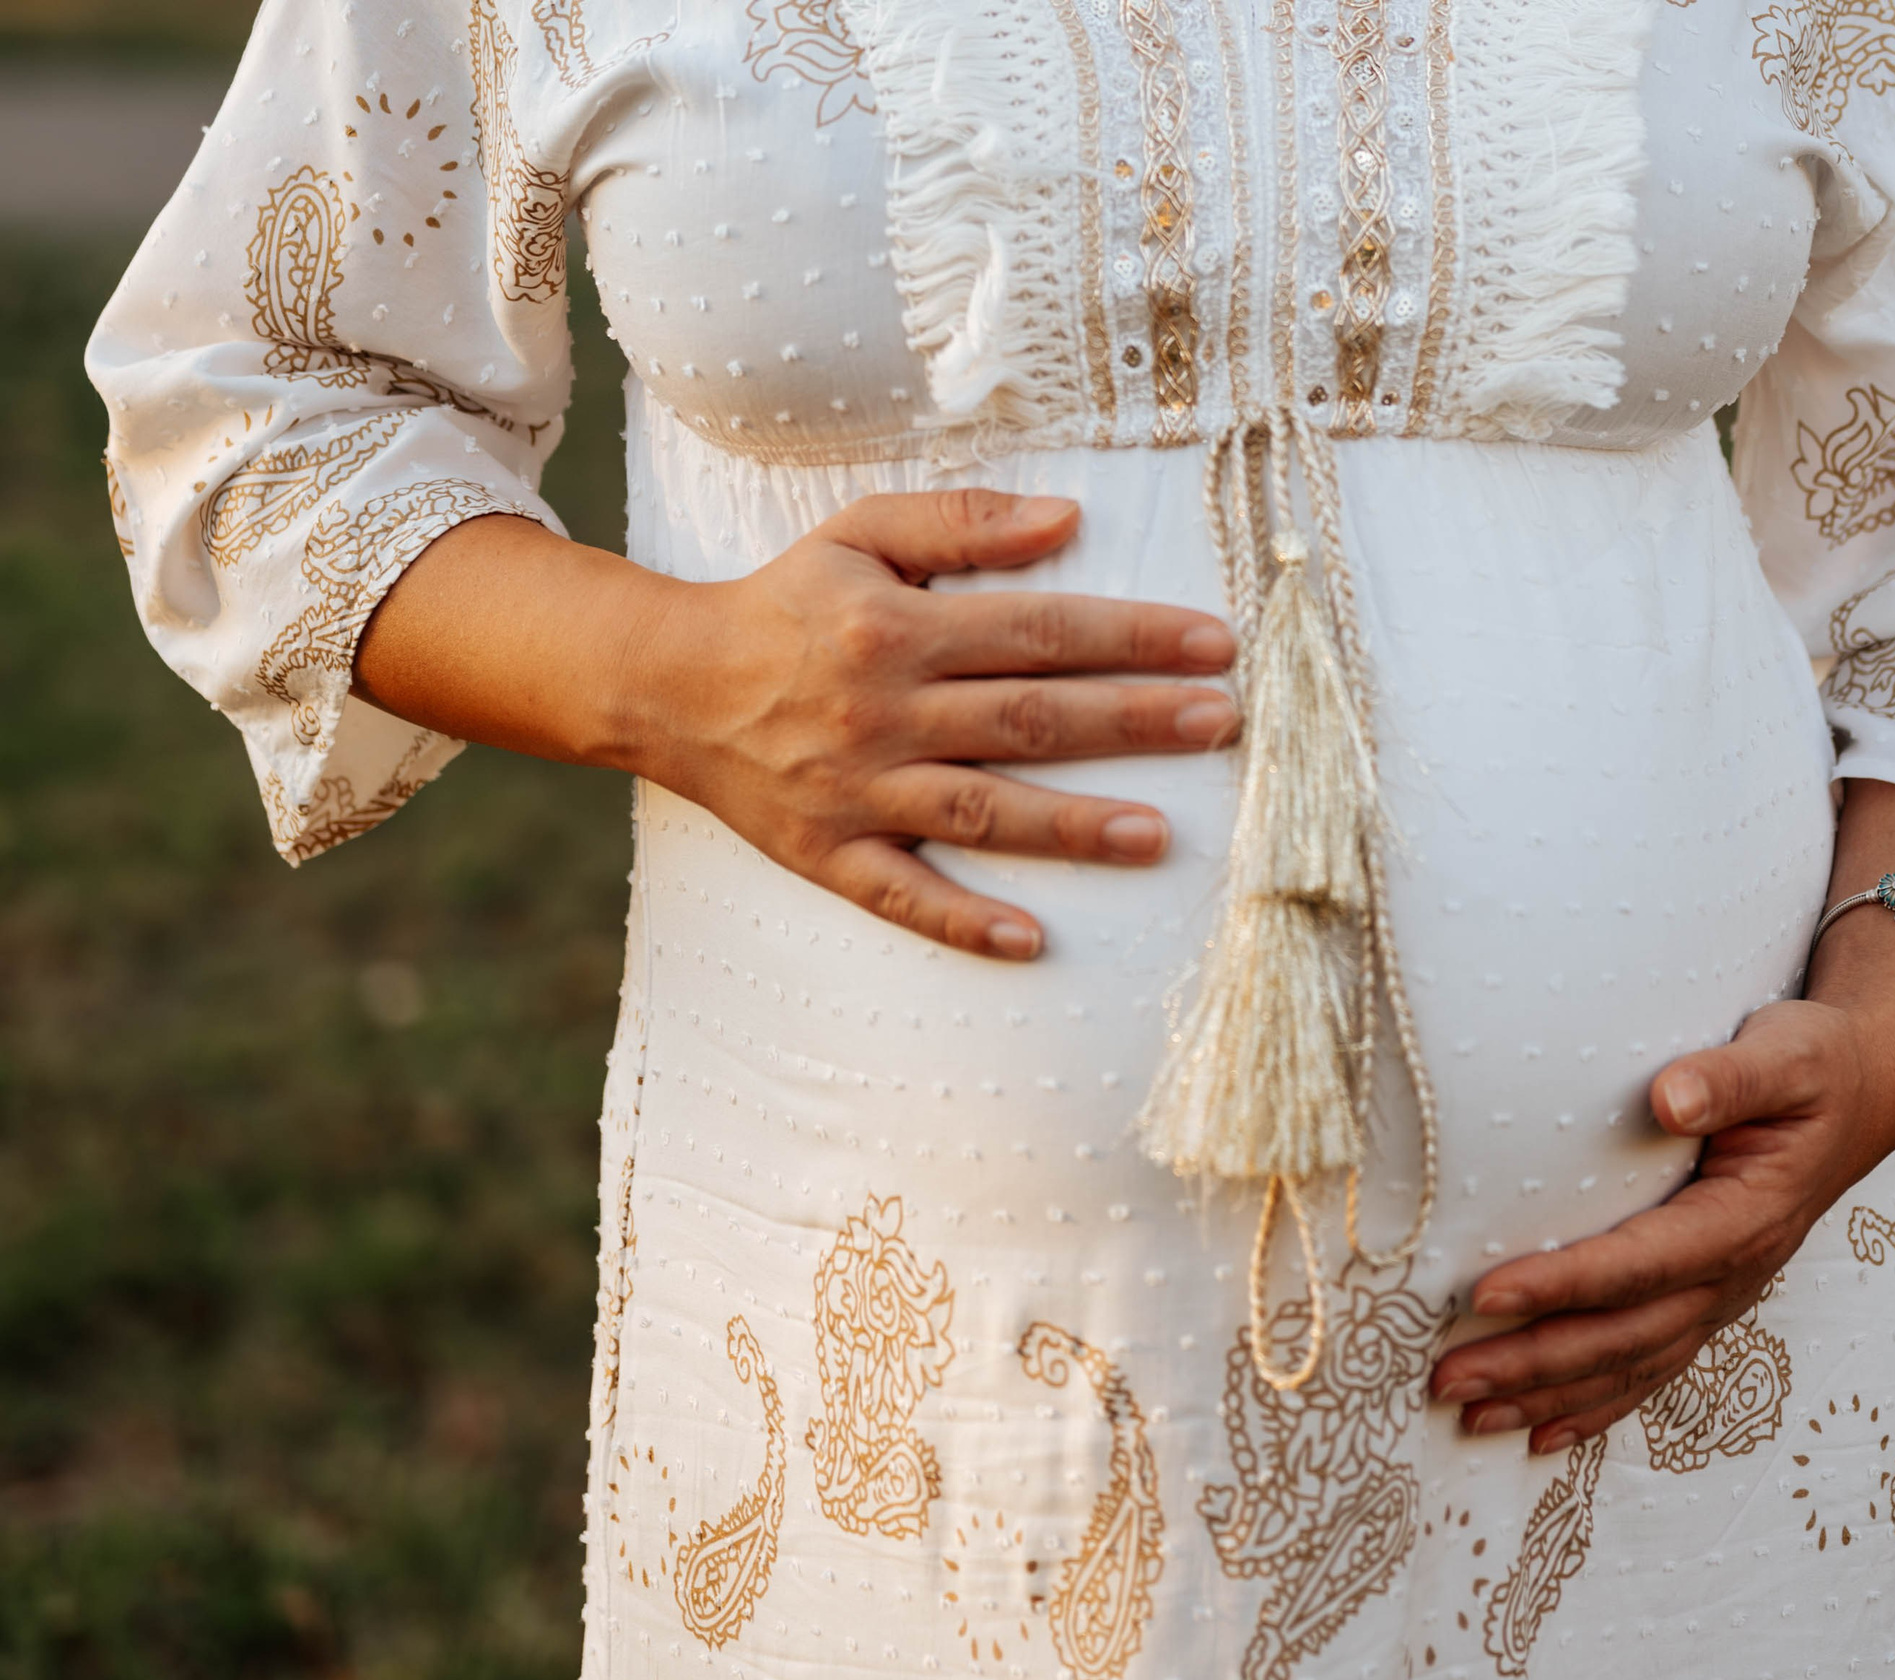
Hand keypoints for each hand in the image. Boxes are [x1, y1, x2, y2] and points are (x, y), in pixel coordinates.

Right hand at [618, 489, 1237, 959]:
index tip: (1213, 644)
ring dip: (1070, 827)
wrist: (667, 685)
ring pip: (979, 811)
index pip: (1038, 630)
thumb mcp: (858, 533)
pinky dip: (963, 921)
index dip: (1131, 637)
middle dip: (1130, 721)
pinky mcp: (829, 853)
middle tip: (1220, 723)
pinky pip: (901, 894)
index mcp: (897, 629)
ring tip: (1157, 835)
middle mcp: (883, 711)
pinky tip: (1032, 940)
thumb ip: (962, 522)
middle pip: (1027, 718)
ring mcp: (858, 789)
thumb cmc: (784, 604)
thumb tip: (1068, 516)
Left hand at [1430, 998, 1894, 1454]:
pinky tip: (1538, 1432)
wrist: (1860, 1096)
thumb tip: (1668, 1096)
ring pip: (1628, 1366)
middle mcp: (1732, 1275)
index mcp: (1744, 1219)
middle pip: (1622, 1336)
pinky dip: (1593, 1407)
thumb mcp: (1788, 1054)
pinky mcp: (1707, 1301)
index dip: (1563, 1284)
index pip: (1639, 1264)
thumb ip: (1732, 1077)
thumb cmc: (1814, 1065)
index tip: (1485, 1294)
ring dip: (1547, 1396)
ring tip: (1466, 1416)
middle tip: (1447, 1379)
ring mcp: (1721, 1298)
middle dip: (1533, 1363)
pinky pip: (1647, 1369)